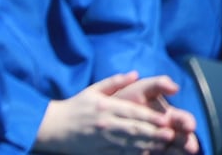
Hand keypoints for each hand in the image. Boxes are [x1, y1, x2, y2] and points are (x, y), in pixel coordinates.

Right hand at [35, 72, 194, 153]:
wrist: (51, 127)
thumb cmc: (75, 106)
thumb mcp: (94, 89)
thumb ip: (115, 81)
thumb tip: (136, 74)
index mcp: (106, 106)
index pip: (132, 112)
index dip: (149, 117)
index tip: (165, 119)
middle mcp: (105, 123)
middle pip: (133, 130)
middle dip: (153, 133)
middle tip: (170, 134)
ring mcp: (101, 139)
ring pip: (127, 144)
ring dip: (147, 145)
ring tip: (163, 145)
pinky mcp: (97, 151)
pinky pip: (117, 154)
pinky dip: (132, 154)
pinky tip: (145, 154)